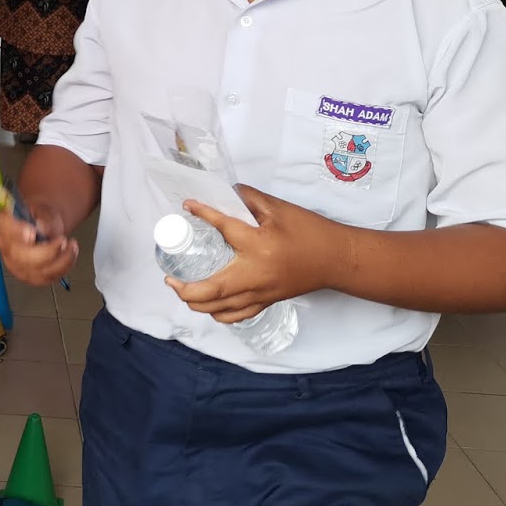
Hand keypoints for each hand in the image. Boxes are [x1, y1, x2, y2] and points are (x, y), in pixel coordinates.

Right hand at [0, 198, 77, 287]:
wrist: (45, 228)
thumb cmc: (41, 218)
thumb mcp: (43, 211)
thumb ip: (43, 219)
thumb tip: (42, 228)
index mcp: (5, 224)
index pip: (5, 227)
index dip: (17, 232)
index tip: (32, 233)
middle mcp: (7, 247)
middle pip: (19, 256)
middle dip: (45, 252)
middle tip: (62, 240)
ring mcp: (17, 265)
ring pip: (36, 271)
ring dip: (59, 261)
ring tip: (71, 245)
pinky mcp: (30, 276)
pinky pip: (47, 278)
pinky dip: (63, 267)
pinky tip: (70, 254)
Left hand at [166, 187, 343, 323]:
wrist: (336, 259)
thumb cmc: (309, 231)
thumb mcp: (280, 209)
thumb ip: (250, 198)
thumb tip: (226, 190)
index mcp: (257, 245)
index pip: (222, 227)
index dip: (202, 214)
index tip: (188, 206)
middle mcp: (254, 275)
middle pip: (209, 291)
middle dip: (183, 289)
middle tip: (169, 277)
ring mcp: (260, 293)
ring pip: (219, 309)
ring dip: (195, 303)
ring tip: (183, 290)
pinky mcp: (266, 302)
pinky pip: (236, 315)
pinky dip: (218, 313)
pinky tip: (209, 304)